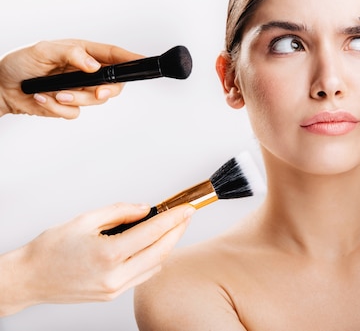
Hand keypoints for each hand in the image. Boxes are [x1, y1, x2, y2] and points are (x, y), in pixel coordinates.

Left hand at [0, 39, 143, 118]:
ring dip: (75, 99)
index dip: (130, 58)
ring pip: (95, 101)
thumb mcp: (44, 50)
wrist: (2, 87)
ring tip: (55, 93)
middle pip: (113, 83)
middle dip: (106, 90)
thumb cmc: (20, 63)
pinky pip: (75, 112)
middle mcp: (85, 72)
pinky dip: (58, 108)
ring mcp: (78, 90)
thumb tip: (93, 64)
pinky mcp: (69, 105)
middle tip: (98, 93)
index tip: (142, 62)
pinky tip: (44, 98)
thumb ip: (71, 53)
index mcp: (83, 53)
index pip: (113, 55)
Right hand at [1, 202, 192, 315]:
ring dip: (167, 246)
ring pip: (155, 265)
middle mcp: (115, 275)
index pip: (153, 232)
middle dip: (178, 231)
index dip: (174, 218)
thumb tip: (146, 208)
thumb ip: (120, 212)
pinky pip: (143, 275)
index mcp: (109, 254)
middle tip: (186, 216)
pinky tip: (153, 246)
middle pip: (161, 251)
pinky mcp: (113, 295)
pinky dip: (153, 259)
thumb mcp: (86, 220)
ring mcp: (115, 289)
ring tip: (170, 228)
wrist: (29, 279)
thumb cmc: (51, 249)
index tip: (187, 208)